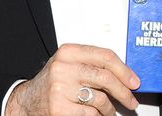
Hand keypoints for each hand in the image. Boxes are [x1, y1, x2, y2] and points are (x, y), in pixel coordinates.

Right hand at [5, 43, 139, 115]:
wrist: (27, 100)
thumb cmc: (53, 82)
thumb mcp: (69, 64)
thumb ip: (92, 64)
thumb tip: (124, 75)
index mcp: (68, 52)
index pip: (105, 56)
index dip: (124, 70)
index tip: (134, 81)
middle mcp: (63, 68)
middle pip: (106, 78)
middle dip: (123, 92)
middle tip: (131, 100)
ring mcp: (60, 89)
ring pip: (100, 99)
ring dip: (109, 109)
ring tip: (109, 110)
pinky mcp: (59, 109)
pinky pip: (91, 114)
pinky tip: (96, 115)